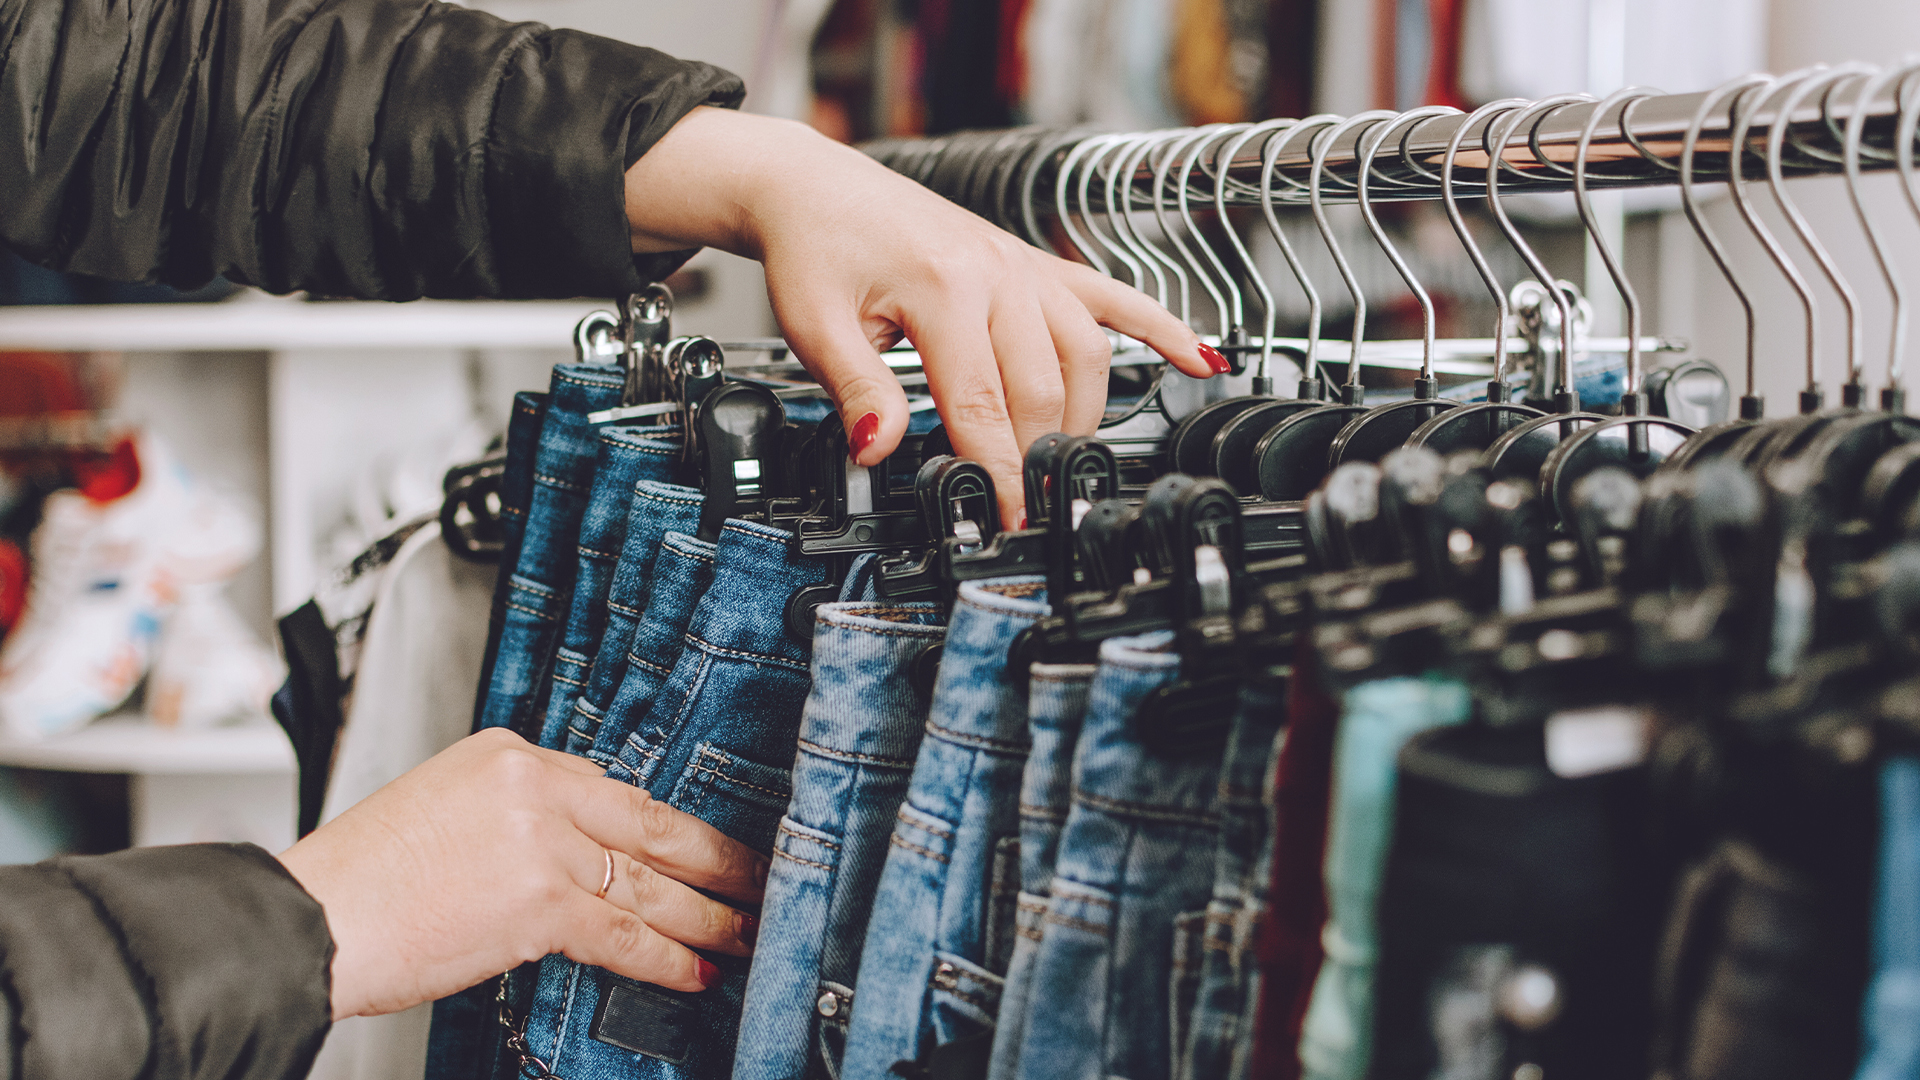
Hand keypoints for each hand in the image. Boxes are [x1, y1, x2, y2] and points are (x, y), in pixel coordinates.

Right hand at [277, 729, 765, 1019]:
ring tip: (744, 932)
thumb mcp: (443, 808)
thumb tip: (577, 855)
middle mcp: (533, 786)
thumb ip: (517, 817)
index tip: (701, 844)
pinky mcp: (540, 901)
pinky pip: (625, 932)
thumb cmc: (361, 879)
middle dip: (714, 858)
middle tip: (758, 878)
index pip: (612, 788)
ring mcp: (542, 841)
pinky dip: (668, 956)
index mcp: (509, 753)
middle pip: (651, 823)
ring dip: (706, 914)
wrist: (311, 918)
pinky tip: (697, 969)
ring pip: (649, 882)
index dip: (667, 825)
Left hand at [623, 107, 1224, 524]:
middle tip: (1030, 508)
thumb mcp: (814, 324)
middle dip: (1039, 456)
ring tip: (1060, 464)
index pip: (984, 405)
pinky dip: (1161, 329)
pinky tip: (1202, 360)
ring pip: (1085, 353)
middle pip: (1042, 388)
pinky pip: (1112, 296)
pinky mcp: (1034, 262)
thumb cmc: (815, 251)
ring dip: (1081, 416)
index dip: (1001, 474)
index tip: (1010, 521)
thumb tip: (879, 447)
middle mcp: (997, 273)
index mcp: (944, 289)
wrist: (816, 188)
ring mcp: (1023, 266)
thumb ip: (855, 388)